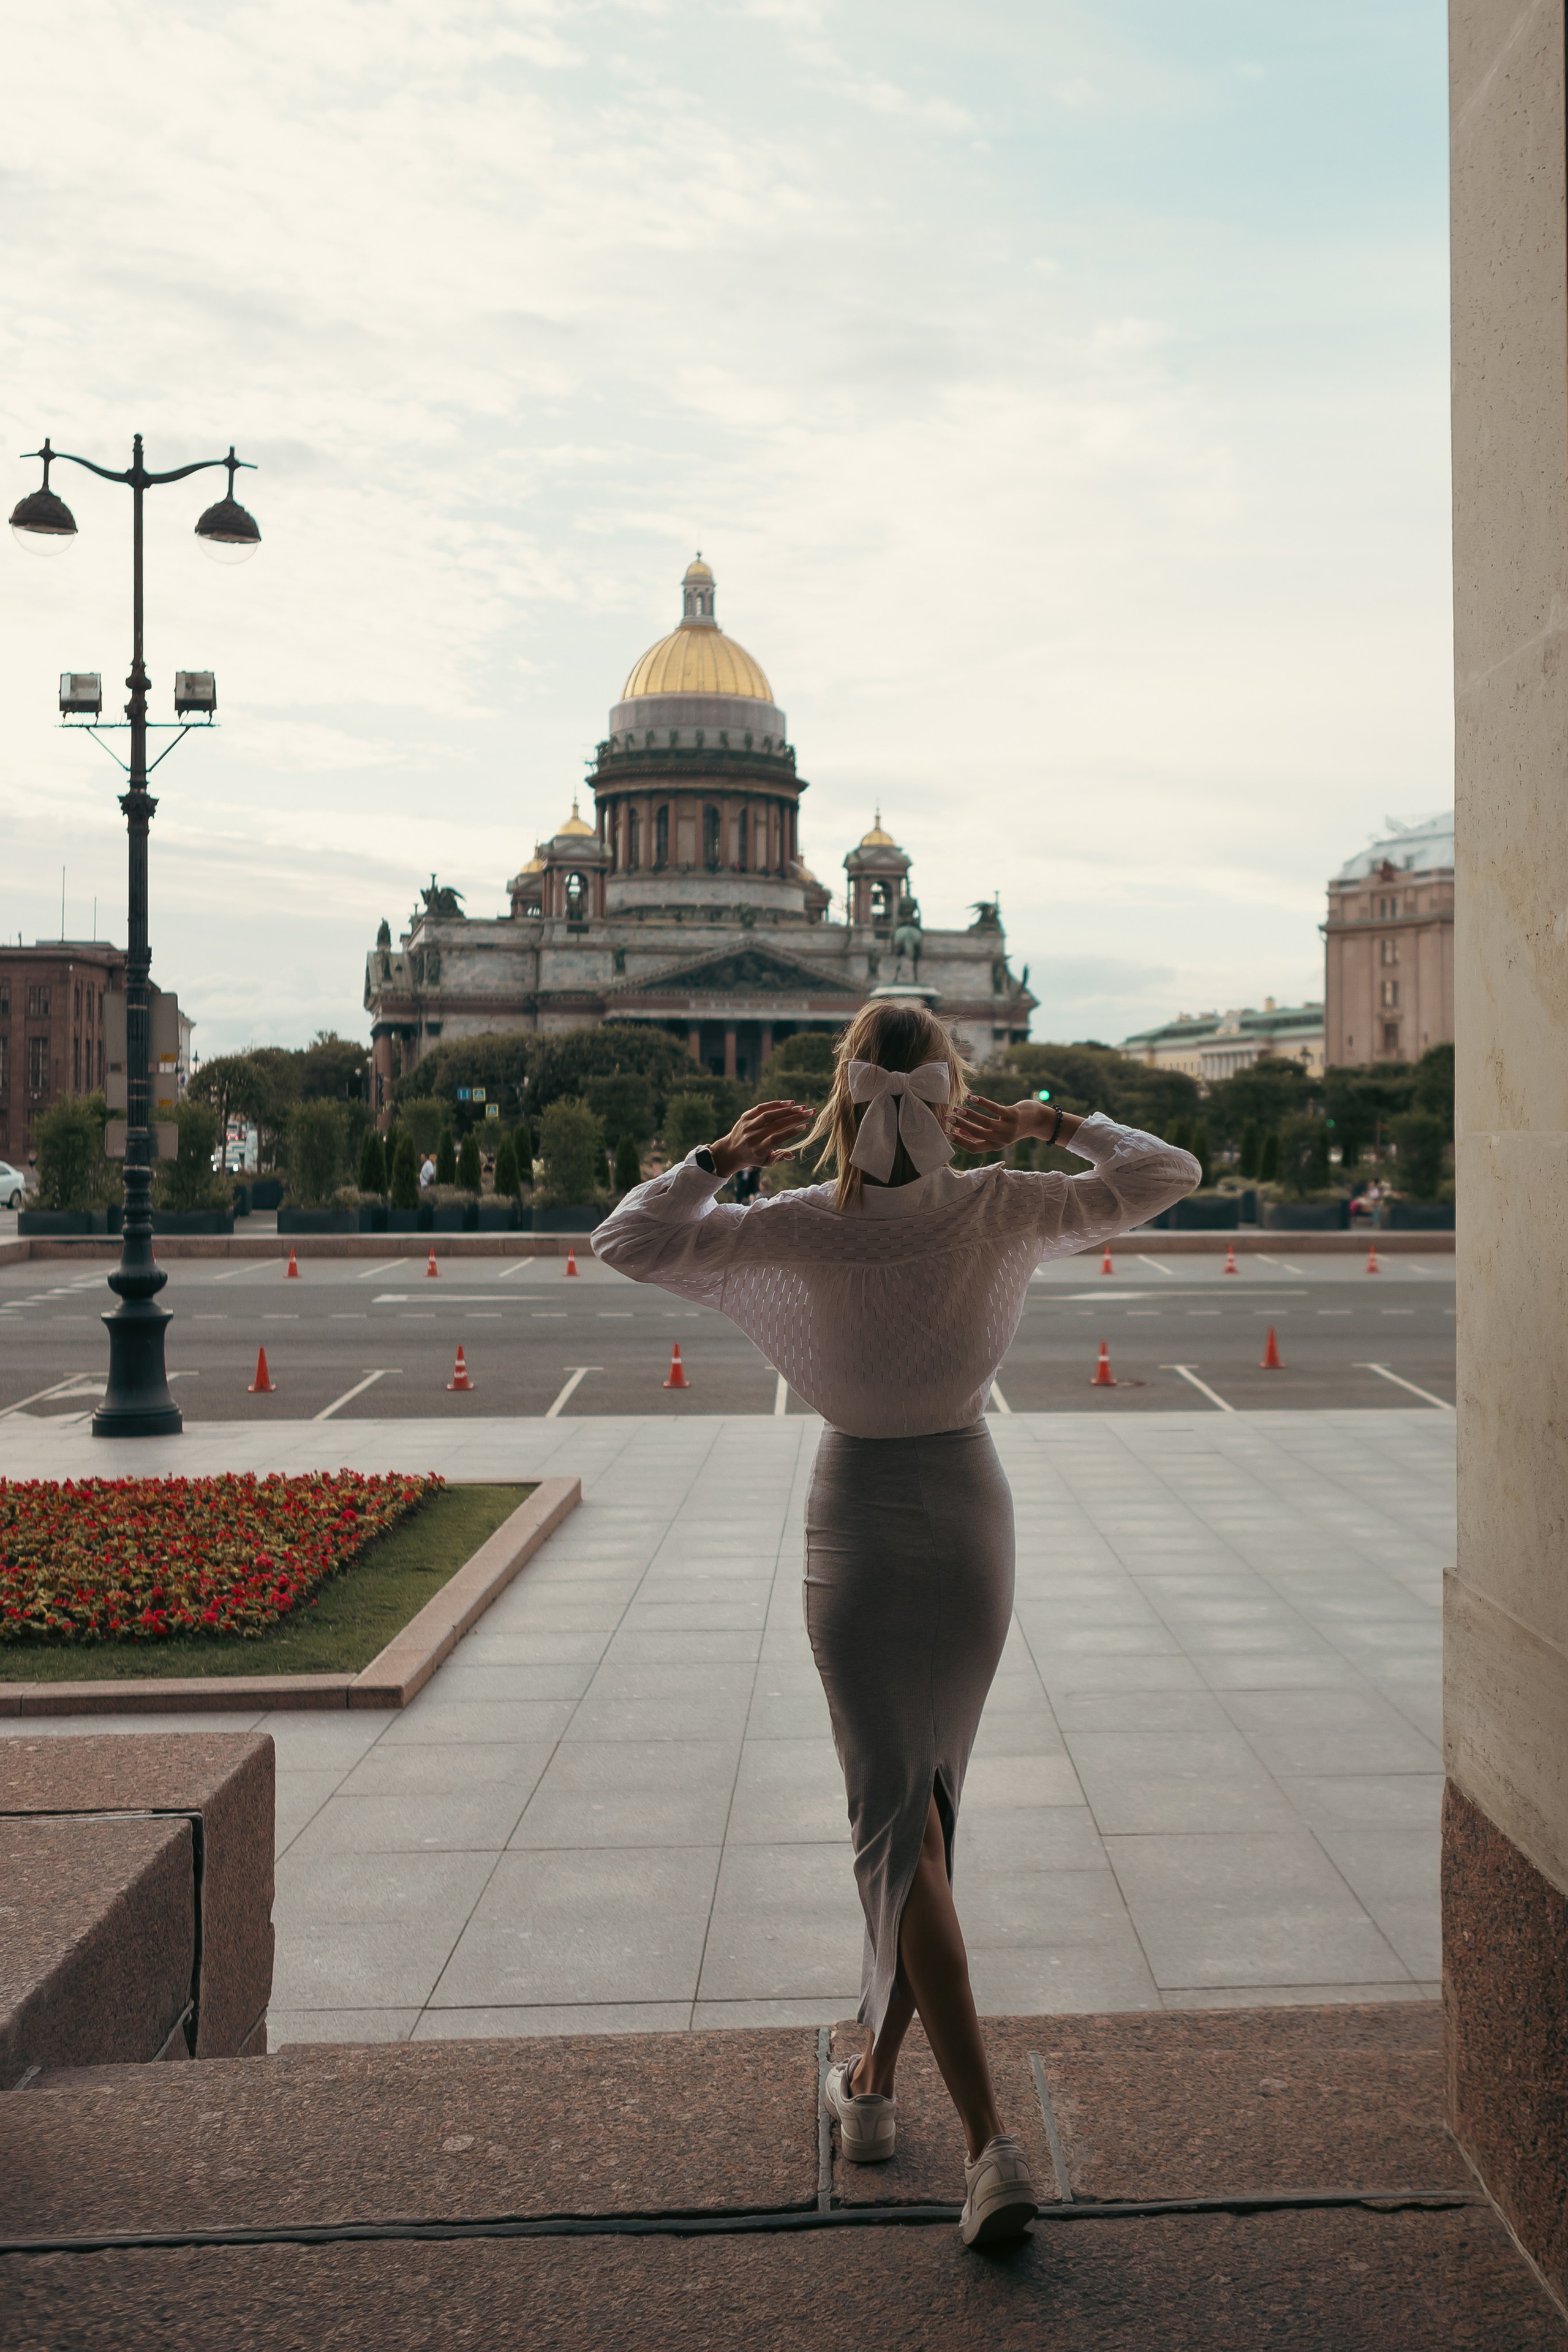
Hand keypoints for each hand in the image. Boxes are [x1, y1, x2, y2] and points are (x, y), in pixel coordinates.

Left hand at [710, 1099, 814, 1179]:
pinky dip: (775, 1104)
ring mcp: (747, 1125)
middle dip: (794, 1118)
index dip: (791, 1132)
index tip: (805, 1126)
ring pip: (769, 1115)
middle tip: (809, 1112)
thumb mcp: (765, 1162)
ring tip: (800, 1107)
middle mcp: (752, 1137)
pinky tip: (788, 1103)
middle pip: (775, 1125)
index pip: (776, 1138)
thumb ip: (778, 1158)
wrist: (731, 1150)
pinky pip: (761, 1108)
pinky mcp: (745, 1117)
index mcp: (757, 1149)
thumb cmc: (754, 1157)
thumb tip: (791, 1155)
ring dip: (786, 1110)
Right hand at [950, 1094, 1080, 1152]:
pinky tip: (971, 1097)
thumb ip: (980, 1133)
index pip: (973, 1148)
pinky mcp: (1012, 1115)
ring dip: (968, 1115)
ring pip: (984, 1122)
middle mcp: (1001, 1139)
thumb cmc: (1014, 1126)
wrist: (1039, 1121)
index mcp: (995, 1146)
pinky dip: (981, 1103)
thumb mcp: (998, 1134)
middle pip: (976, 1134)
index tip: (946, 1133)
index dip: (959, 1142)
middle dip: (960, 1126)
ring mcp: (1007, 1127)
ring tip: (956, 1108)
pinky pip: (994, 1109)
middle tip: (948, 1117)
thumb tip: (959, 1129)